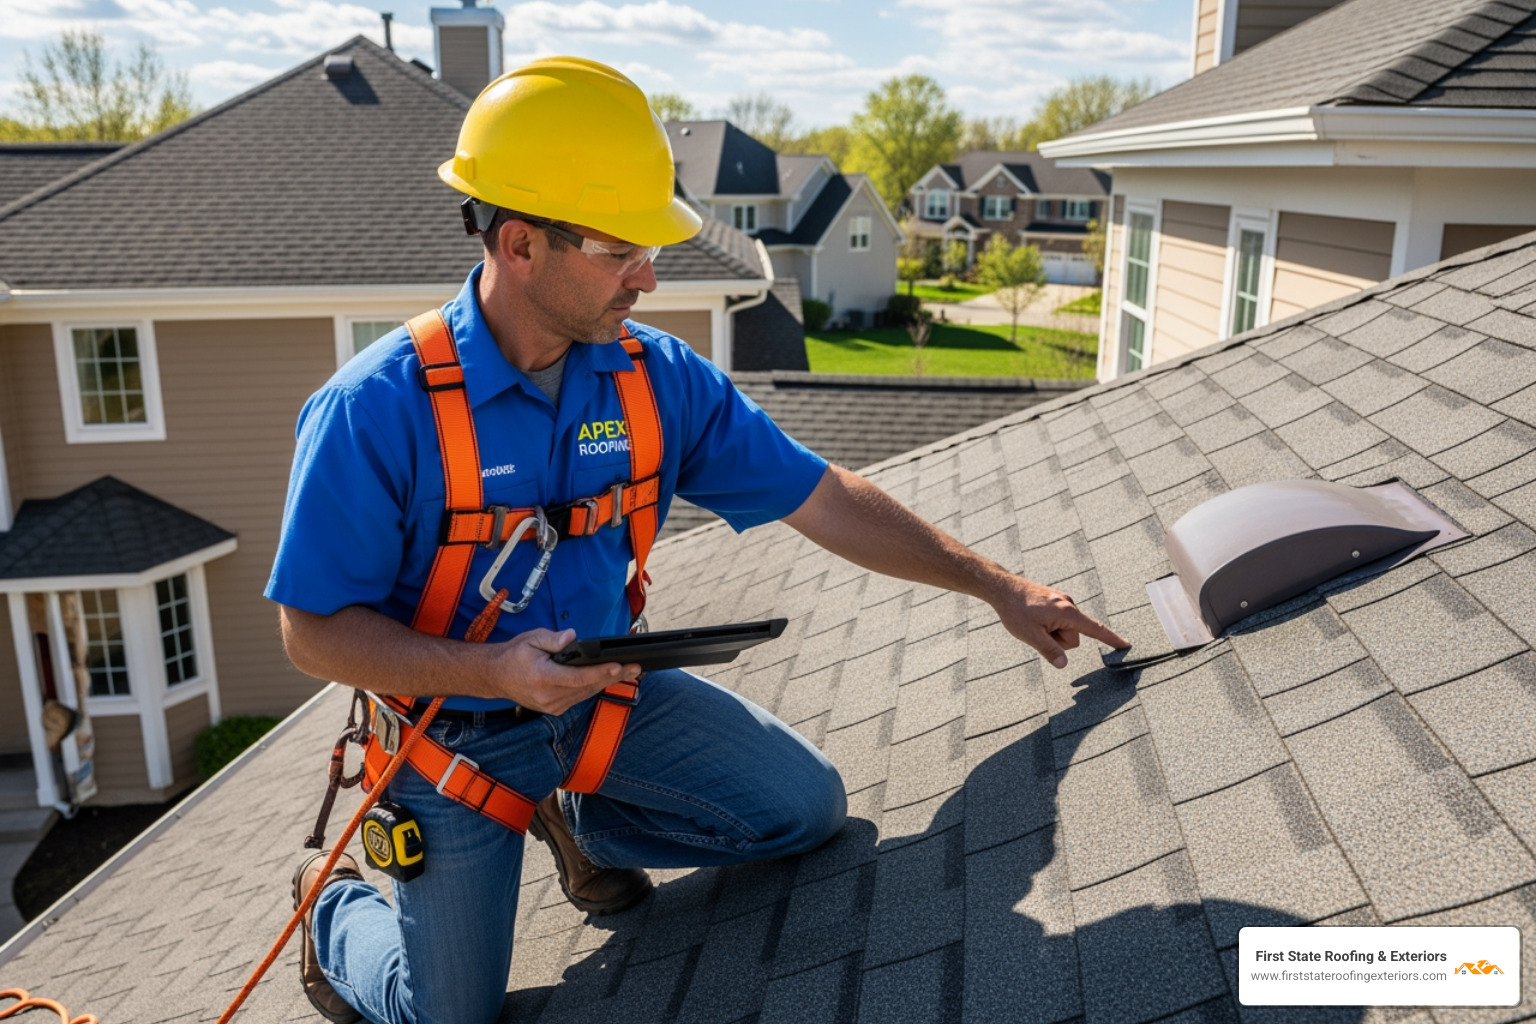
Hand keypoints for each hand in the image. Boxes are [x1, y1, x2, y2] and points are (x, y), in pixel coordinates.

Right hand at [487, 628, 639, 714]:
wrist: (496, 676)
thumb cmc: (514, 656)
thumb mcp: (531, 639)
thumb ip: (553, 638)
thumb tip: (571, 637)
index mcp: (543, 678)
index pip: (578, 677)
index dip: (601, 672)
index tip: (619, 666)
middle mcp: (549, 696)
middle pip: (588, 687)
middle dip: (614, 676)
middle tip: (636, 667)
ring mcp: (552, 705)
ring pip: (586, 694)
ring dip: (608, 682)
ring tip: (630, 671)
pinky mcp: (555, 708)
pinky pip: (580, 697)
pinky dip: (595, 687)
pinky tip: (609, 678)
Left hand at [991, 576, 1129, 669]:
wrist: (1003, 588)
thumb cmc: (1016, 610)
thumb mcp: (1031, 636)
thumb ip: (1050, 651)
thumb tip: (1063, 665)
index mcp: (1067, 613)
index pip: (1095, 629)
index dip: (1111, 639)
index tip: (1126, 645)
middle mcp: (1069, 605)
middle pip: (1074, 637)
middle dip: (1058, 640)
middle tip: (1037, 631)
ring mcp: (1062, 602)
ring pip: (1064, 630)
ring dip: (1051, 633)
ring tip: (1033, 623)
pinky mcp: (1055, 602)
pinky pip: (1058, 622)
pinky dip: (1048, 625)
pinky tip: (1033, 619)